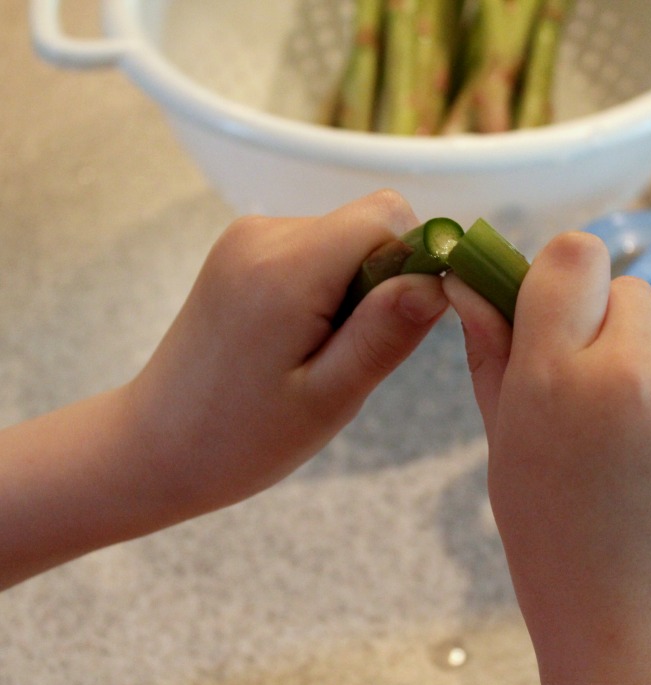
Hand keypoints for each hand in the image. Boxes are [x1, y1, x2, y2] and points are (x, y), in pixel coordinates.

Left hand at [128, 190, 447, 513]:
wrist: (154, 446)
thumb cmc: (242, 439)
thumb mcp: (329, 399)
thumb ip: (385, 333)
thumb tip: (439, 281)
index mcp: (286, 268)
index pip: (388, 217)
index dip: (413, 264)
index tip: (397, 327)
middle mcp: (263, 233)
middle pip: (368, 224)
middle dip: (383, 283)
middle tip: (349, 354)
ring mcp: (248, 236)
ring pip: (346, 237)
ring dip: (354, 289)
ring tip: (318, 353)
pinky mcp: (243, 249)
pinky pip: (317, 248)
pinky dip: (327, 288)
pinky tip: (299, 340)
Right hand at [445, 231, 650, 684]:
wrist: (638, 631)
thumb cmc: (556, 540)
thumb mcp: (507, 445)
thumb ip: (492, 353)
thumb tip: (467, 280)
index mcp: (556, 377)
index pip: (575, 255)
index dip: (572, 277)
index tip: (570, 312)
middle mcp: (633, 375)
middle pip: (635, 293)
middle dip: (619, 335)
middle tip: (608, 407)